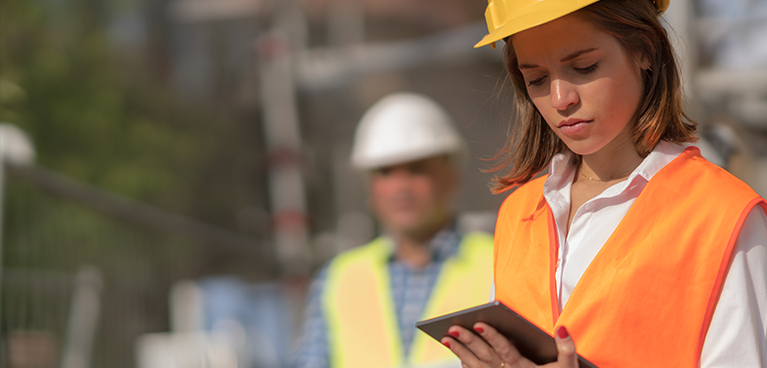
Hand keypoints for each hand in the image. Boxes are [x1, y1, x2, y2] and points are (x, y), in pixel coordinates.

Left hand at [440, 322, 577, 367]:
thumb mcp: (568, 367)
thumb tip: (561, 327)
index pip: (505, 349)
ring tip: (445, 338)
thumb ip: (567, 348)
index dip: (492, 336)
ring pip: (475, 367)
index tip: (479, 324)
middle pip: (485, 356)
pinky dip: (466, 366)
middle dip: (468, 341)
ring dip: (459, 353)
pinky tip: (457, 355)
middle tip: (452, 328)